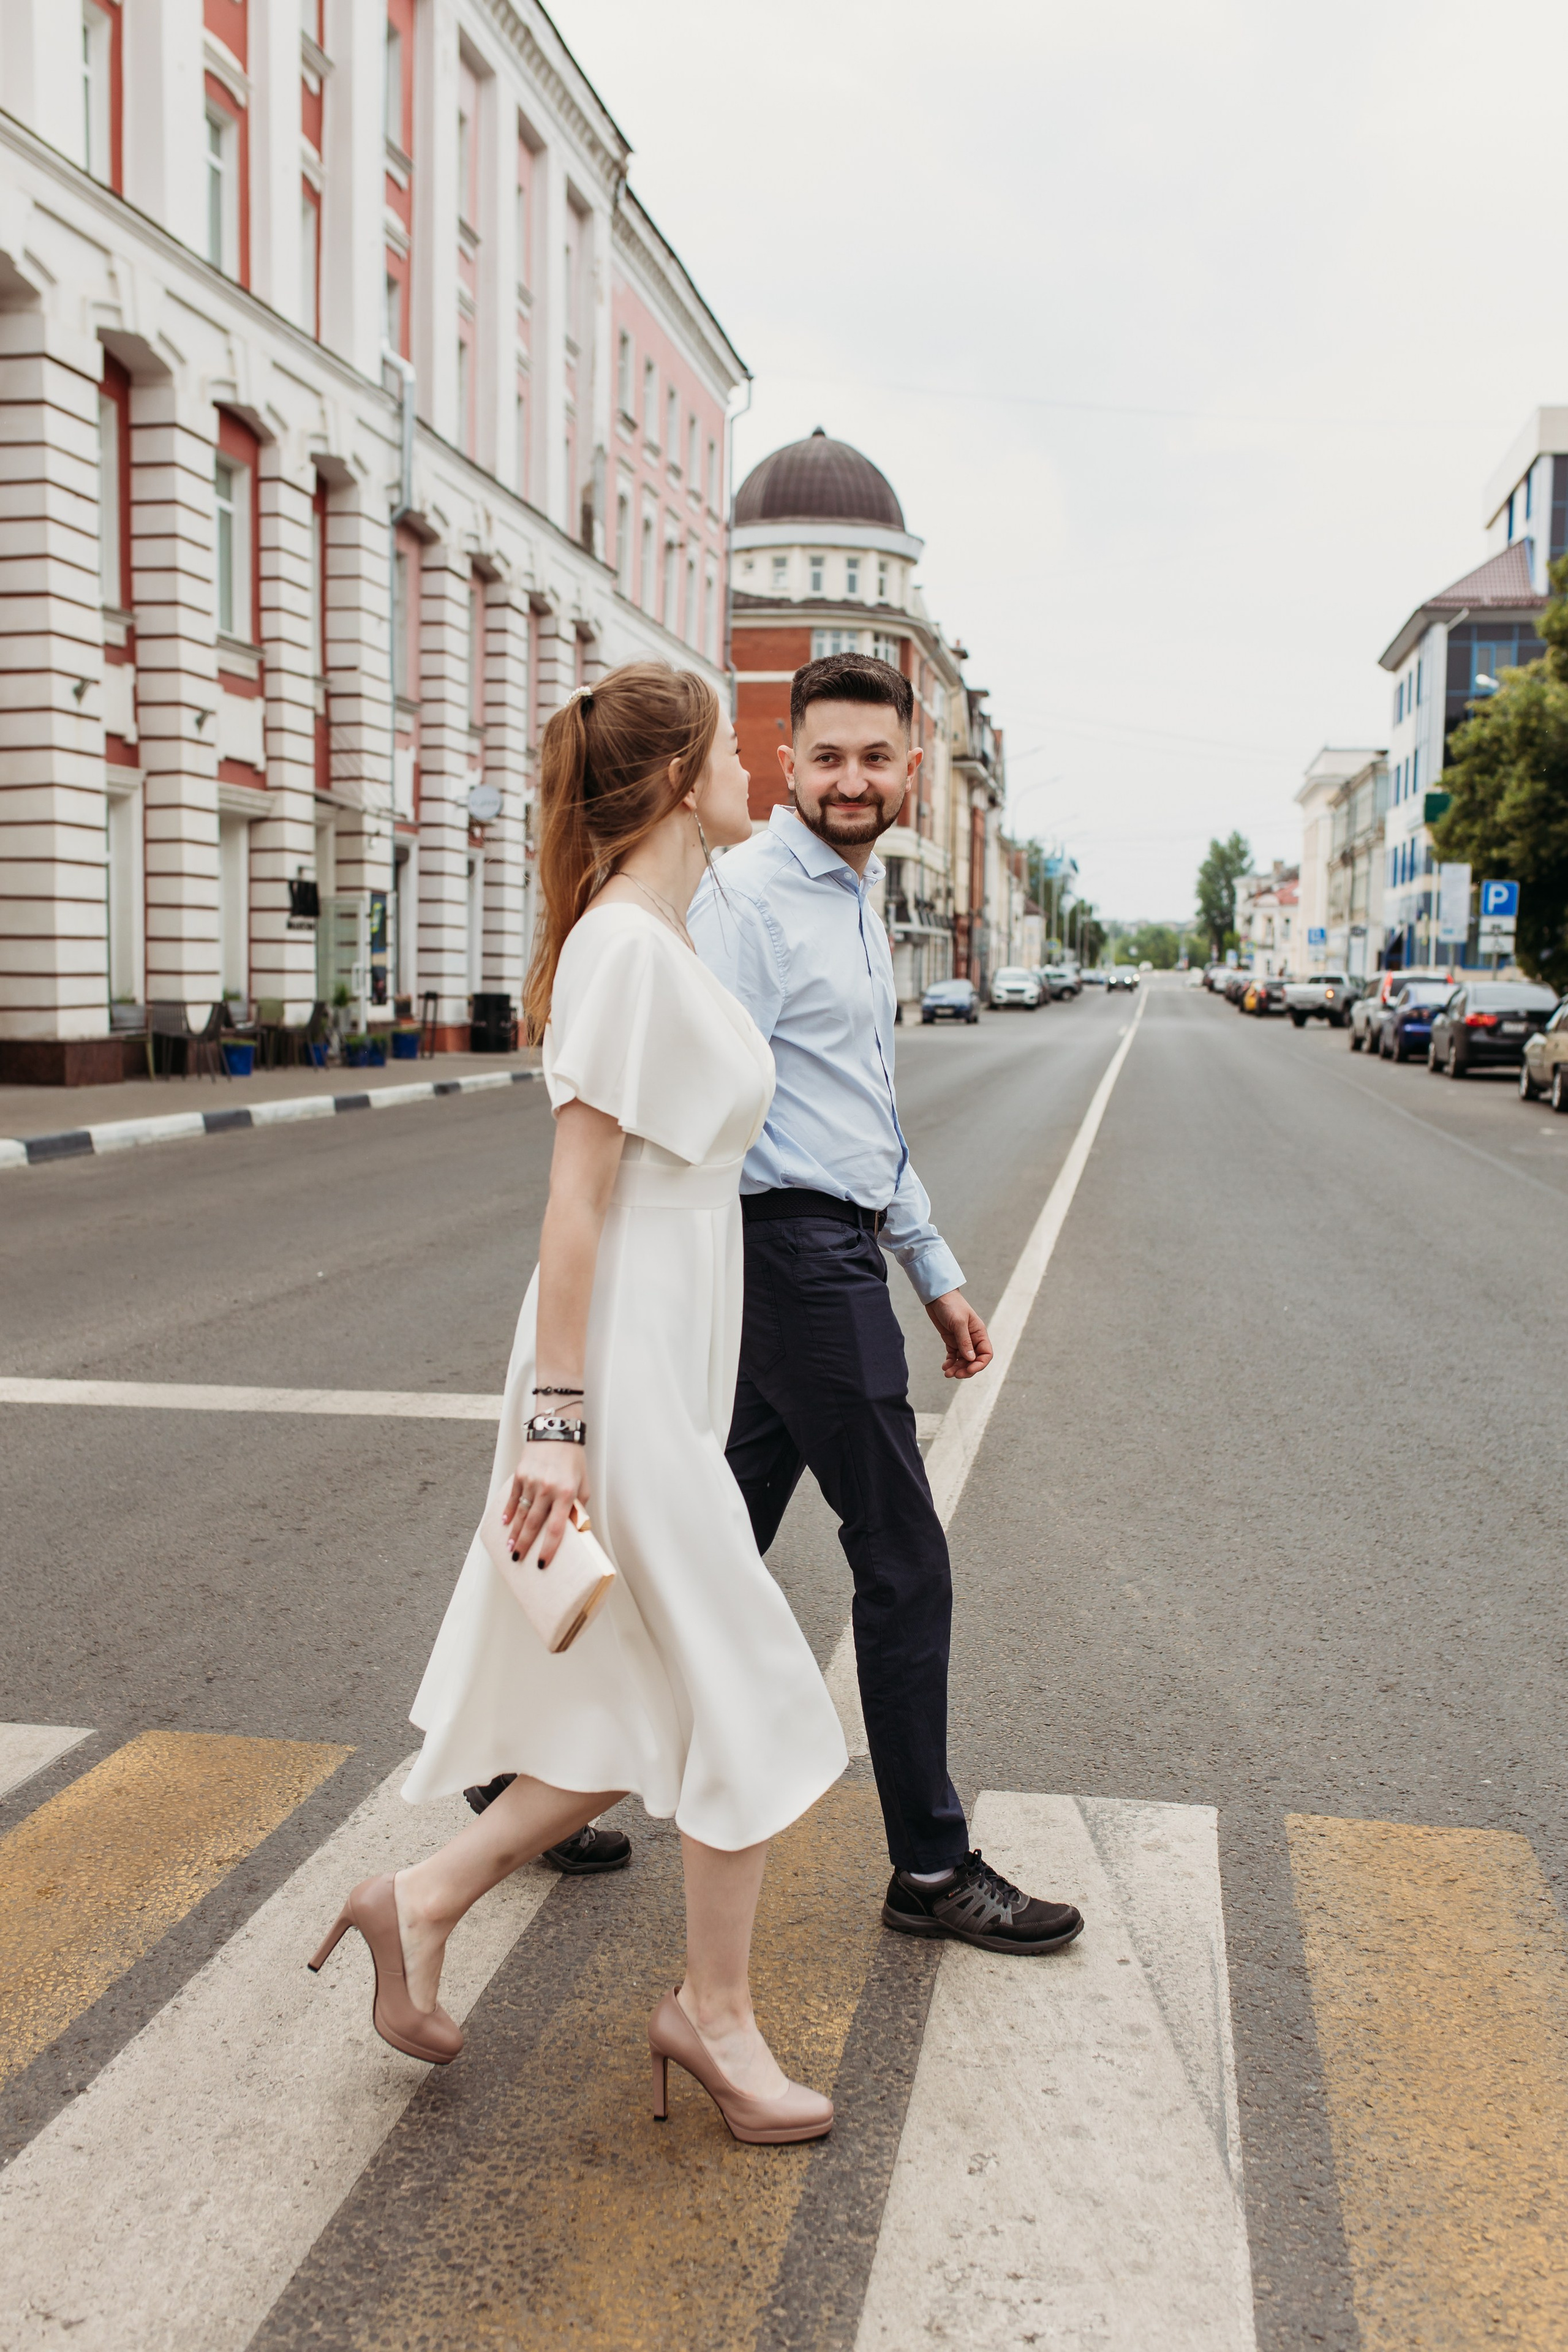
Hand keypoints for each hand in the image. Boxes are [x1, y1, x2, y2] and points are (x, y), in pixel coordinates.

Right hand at [502, 1440, 589, 1567]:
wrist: (556, 1432)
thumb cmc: (573, 1460)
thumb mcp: (583, 1484)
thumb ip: (578, 1508)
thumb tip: (574, 1530)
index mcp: (566, 1493)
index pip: (556, 1528)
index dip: (548, 1549)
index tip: (542, 1563)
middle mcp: (547, 1488)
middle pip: (534, 1524)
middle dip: (525, 1545)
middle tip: (518, 1559)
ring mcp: (531, 1481)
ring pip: (521, 1513)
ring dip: (514, 1532)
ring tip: (510, 1547)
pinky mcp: (520, 1474)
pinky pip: (513, 1497)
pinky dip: (509, 1511)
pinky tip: (504, 1523)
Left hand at [925, 1290, 992, 1380]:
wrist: (937, 1296)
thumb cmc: (951, 1305)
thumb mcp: (959, 1322)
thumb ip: (964, 1341)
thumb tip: (971, 1359)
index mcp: (979, 1333)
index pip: (986, 1354)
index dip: (979, 1364)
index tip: (968, 1370)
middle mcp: (972, 1339)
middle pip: (974, 1360)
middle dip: (966, 1369)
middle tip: (955, 1374)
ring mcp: (962, 1341)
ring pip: (963, 1360)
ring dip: (956, 1368)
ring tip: (947, 1373)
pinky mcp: (951, 1341)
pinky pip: (953, 1356)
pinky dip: (950, 1363)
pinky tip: (944, 1367)